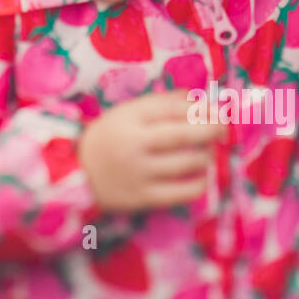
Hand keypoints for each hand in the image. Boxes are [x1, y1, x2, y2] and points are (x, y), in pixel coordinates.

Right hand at [78, 90, 226, 211]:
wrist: (75, 173)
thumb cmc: (111, 138)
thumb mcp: (127, 113)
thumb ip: (162, 104)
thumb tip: (200, 101)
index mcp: (129, 118)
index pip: (174, 109)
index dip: (201, 109)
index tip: (217, 111)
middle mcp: (134, 144)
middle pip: (184, 135)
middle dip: (212, 130)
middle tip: (223, 129)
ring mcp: (138, 173)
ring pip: (187, 163)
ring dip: (206, 155)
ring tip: (207, 152)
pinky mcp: (142, 198)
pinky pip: (182, 192)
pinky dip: (199, 182)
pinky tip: (200, 176)